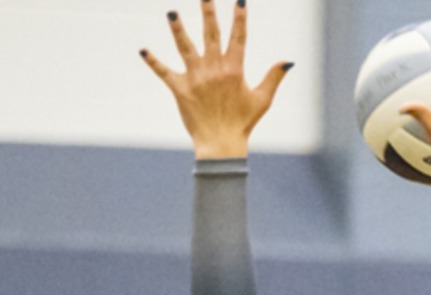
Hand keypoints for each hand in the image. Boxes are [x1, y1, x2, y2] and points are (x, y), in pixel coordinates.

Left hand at [141, 0, 292, 159]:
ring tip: (171, 13)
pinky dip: (153, 61)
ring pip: (185, 47)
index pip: (238, 38)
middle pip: (211, 35)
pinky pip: (164, 72)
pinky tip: (142, 50)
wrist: (221, 144)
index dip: (240, 18)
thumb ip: (274, 77)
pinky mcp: (180, 89)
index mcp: (234, 70)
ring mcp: (196, 78)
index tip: (240, 1)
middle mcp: (214, 70)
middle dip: (208, 13)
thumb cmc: (243, 123)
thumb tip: (288, 61)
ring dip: (178, 29)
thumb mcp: (263, 100)